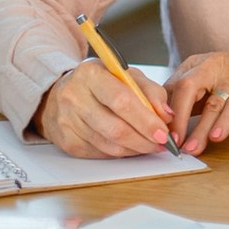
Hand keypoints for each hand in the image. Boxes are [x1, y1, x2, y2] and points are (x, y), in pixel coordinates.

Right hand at [34, 59, 175, 158]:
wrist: (61, 94)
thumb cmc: (102, 83)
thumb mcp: (127, 76)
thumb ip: (151, 91)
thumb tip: (167, 116)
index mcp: (91, 74)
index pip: (122, 101)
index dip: (146, 120)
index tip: (164, 132)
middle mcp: (74, 97)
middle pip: (115, 128)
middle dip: (145, 140)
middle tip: (163, 144)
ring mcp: (67, 121)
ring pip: (109, 145)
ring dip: (136, 149)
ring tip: (152, 145)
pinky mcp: (66, 141)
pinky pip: (100, 154)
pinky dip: (121, 153)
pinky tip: (132, 147)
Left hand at [164, 46, 228, 155]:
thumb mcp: (203, 81)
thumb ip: (183, 98)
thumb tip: (159, 123)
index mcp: (194, 65)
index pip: (171, 88)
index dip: (161, 112)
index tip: (156, 133)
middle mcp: (211, 66)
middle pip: (187, 89)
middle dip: (177, 118)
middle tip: (170, 141)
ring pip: (212, 103)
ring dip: (200, 129)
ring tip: (191, 148)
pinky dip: (226, 121)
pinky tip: (217, 136)